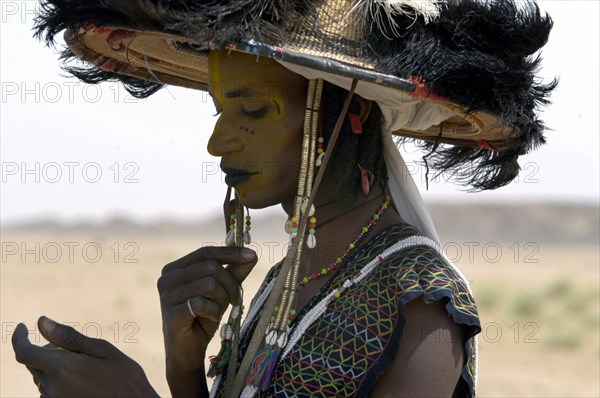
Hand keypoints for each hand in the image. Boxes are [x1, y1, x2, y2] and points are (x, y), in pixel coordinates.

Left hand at [12, 316, 157, 397]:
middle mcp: (52, 388)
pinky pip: (49, 391)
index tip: (22, 327)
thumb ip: (68, 337)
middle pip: (33, 364)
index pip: (24, 352)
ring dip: (53, 366)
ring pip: (42, 377)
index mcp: (62, 369)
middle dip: (46, 351)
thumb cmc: (123, 376)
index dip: (19, 338)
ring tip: (83, 366)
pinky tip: (82, 380)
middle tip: (74, 348)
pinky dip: (57, 380)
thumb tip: (41, 322)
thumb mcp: (101, 349)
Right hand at [157, 246, 256, 374]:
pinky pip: (202, 304)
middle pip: (210, 267)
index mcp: (175, 269)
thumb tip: (252, 254)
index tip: (252, 255)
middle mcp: (167, 279)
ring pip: (208, 284)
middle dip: (230, 283)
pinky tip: (210, 319)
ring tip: (220, 310)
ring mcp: (166, 297)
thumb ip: (233, 272)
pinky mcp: (171, 315)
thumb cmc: (202, 317)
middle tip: (236, 299)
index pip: (205, 252)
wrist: (188, 350)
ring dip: (223, 299)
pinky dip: (214, 311)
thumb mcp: (220, 291)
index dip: (230, 253)